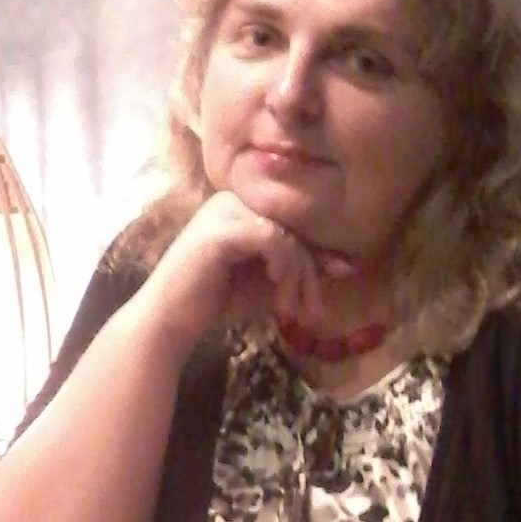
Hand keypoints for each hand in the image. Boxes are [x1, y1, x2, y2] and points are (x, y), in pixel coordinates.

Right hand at [139, 191, 339, 348]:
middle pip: (293, 228)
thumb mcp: (270, 284)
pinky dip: (283, 266)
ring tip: (291, 312)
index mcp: (244, 206)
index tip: (328, 291)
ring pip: (287, 235)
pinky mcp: (220, 230)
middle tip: (313, 313)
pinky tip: (276, 289)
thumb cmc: (216, 301)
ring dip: (298, 277)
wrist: (171, 321)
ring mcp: (224, 211)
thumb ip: (302, 271)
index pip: (294, 225)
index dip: (316, 258)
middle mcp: (233, 200)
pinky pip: (271, 238)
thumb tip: (349, 264)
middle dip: (310, 273)